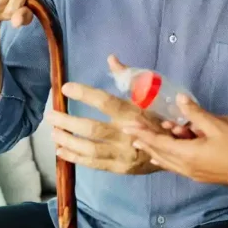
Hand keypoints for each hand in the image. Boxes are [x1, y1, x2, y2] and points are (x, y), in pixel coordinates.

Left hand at [46, 56, 168, 174]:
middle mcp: (128, 134)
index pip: (106, 102)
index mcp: (135, 113)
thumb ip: (128, 78)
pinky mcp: (120, 168)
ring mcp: (124, 154)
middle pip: (92, 128)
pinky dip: (76, 158)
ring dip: (68, 141)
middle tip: (51, 115)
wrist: (176, 150)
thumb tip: (111, 58)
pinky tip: (61, 150)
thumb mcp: (149, 97)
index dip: (85, 94)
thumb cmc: (160, 119)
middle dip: (67, 121)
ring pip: (90, 149)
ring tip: (53, 132)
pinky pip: (94, 164)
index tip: (66, 88)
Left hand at [122, 94, 227, 189]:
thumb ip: (196, 114)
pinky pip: (177, 166)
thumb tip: (179, 99)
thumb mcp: (218, 127)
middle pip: (160, 154)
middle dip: (145, 142)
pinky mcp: (201, 175)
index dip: (143, 133)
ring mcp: (194, 174)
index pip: (158, 143)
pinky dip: (166, 159)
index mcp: (187, 155)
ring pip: (168, 162)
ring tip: (142, 143)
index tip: (128, 126)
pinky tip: (164, 157)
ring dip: (154, 151)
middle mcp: (186, 167)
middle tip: (130, 132)